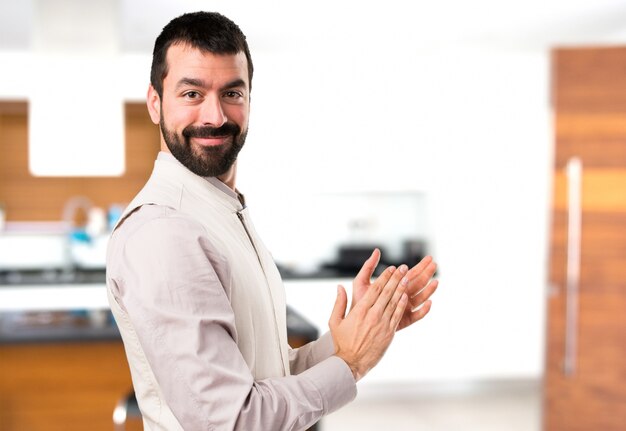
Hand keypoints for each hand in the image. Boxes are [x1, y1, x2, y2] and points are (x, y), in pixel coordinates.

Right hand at [329, 264, 408, 380]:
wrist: (352, 362)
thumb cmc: (342, 342)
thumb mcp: (335, 321)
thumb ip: (339, 303)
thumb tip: (339, 287)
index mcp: (360, 310)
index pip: (375, 289)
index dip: (384, 277)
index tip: (390, 269)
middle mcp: (373, 315)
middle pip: (387, 292)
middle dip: (395, 278)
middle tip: (402, 268)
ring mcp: (382, 324)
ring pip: (394, 302)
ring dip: (401, 289)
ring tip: (407, 278)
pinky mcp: (389, 332)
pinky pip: (397, 315)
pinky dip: (402, 304)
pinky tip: (406, 296)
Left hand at [352, 250, 437, 330]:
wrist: (356, 321)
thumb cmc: (359, 301)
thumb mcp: (361, 282)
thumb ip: (369, 267)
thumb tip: (376, 251)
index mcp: (394, 286)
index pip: (410, 273)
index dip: (420, 266)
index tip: (429, 258)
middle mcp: (401, 296)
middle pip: (418, 283)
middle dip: (427, 274)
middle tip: (435, 264)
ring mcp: (404, 308)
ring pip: (420, 298)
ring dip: (429, 290)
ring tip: (435, 281)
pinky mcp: (404, 320)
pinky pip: (417, 316)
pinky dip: (424, 310)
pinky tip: (429, 303)